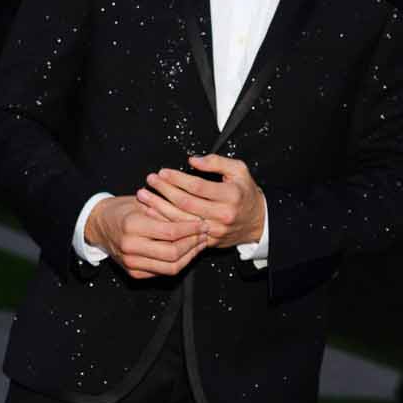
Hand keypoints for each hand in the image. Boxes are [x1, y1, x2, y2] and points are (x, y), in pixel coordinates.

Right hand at [83, 193, 204, 280]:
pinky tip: (188, 252)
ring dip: (190, 256)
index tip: (203, 222)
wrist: (99, 225)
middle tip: (205, 233)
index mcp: (132, 226)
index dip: (191, 229)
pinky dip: (179, 263)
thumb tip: (195, 216)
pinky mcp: (134, 273)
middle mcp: (130, 247)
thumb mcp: (142, 201)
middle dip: (193, 244)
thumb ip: (166, 210)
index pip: (171, 232)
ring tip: (200, 243)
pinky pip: (163, 272)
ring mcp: (131, 263)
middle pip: (173, 253)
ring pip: (171, 267)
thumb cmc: (123, 209)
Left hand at [139, 154, 265, 250]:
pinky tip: (153, 212)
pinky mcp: (209, 241)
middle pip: (186, 203)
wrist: (258, 221)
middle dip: (164, 191)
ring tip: (144, 196)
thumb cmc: (245, 193)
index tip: (163, 171)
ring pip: (181, 220)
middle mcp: (223, 215)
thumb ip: (216, 162)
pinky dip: (165, 222)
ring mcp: (215, 231)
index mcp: (231, 196)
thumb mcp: (239, 170)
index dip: (177, 178)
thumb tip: (193, 160)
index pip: (198, 186)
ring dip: (159, 207)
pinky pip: (182, 232)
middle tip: (150, 180)